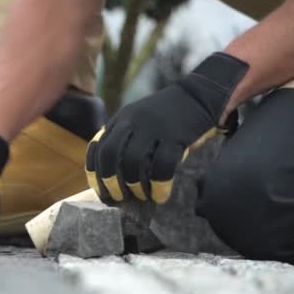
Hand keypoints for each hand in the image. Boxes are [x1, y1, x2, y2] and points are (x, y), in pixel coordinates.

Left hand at [85, 52, 248, 204]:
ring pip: (134, 161)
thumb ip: (125, 140)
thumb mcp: (138, 120)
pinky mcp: (176, 135)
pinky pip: (163, 165)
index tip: (99, 190)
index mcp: (121, 119)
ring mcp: (153, 127)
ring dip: (134, 185)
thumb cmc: (167, 117)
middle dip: (110, 180)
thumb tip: (114, 178)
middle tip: (117, 197)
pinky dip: (159, 185)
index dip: (94, 171)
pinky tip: (161, 195)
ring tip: (141, 197)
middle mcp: (132, 121)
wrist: (199, 96)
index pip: (97, 146)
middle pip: (111, 154)